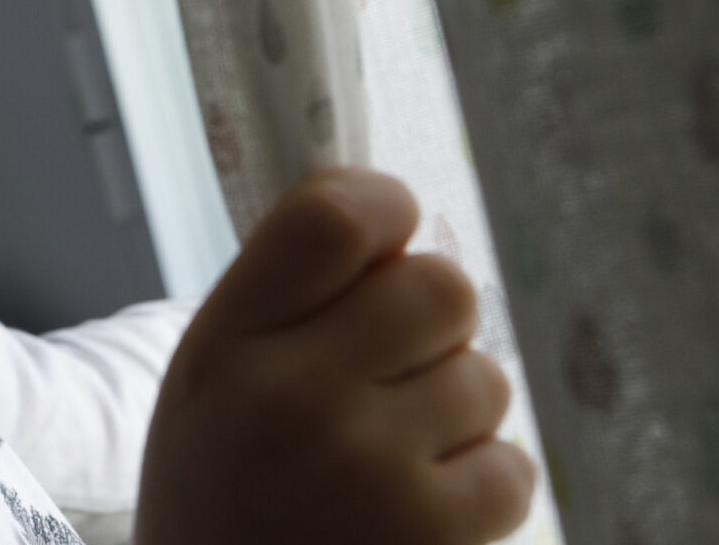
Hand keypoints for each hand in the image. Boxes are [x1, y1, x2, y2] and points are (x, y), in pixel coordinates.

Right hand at [133, 167, 534, 544]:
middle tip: (390, 370)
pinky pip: (510, 467)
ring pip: (484, 379)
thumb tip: (393, 225)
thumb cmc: (223, 493)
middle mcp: (293, 397)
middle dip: (432, 323)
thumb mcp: (208, 382)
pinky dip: (480, 486)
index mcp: (226, 345)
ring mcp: (367, 468)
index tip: (387, 239)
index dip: (383, 207)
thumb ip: (282, 299)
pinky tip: (418, 511)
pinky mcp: (431, 534)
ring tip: (390, 461)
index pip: (333, 218)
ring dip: (455, 414)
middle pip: (439, 287)